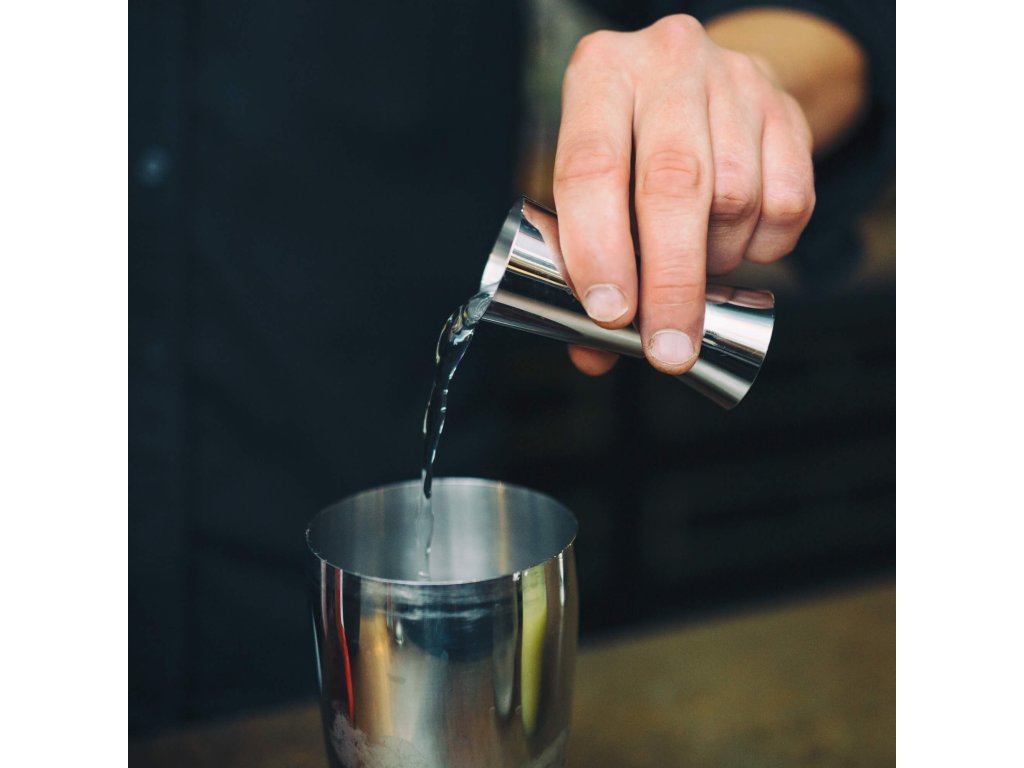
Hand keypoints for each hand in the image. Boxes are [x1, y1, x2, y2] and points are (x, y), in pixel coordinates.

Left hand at [553, 14, 815, 375]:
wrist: (702, 82)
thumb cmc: (631, 145)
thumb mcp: (590, 184)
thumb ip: (583, 265)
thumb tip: (594, 354)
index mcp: (599, 74)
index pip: (591, 168)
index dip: (598, 249)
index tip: (611, 315)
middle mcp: (667, 64)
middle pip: (673, 187)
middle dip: (670, 283)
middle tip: (668, 349)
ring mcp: (734, 80)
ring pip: (734, 199)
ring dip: (715, 259)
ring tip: (696, 265)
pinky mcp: (786, 109)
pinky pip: (787, 203)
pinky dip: (763, 246)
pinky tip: (736, 242)